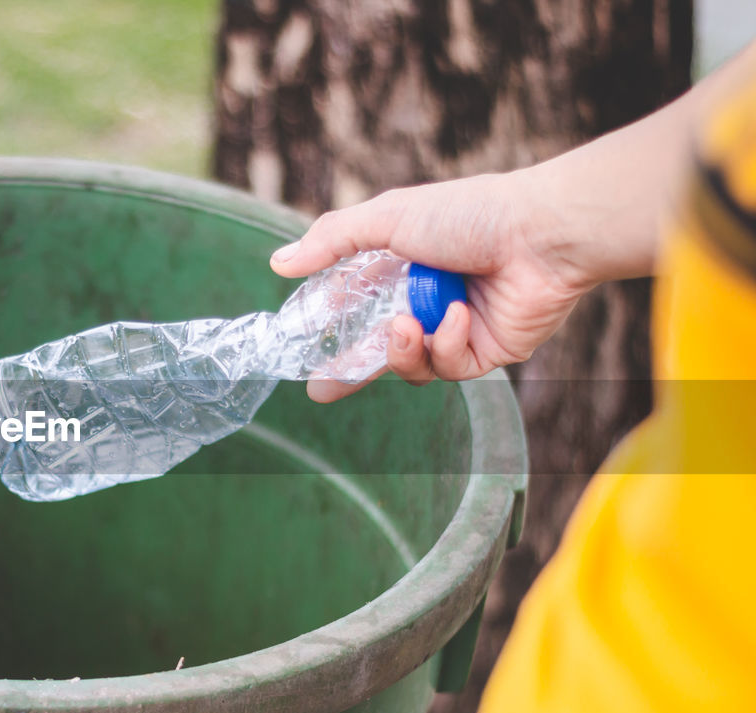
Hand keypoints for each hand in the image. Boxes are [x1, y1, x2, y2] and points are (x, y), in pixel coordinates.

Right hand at [270, 172, 598, 402]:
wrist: (541, 236)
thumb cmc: (470, 215)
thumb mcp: (387, 217)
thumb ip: (331, 241)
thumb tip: (279, 263)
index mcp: (404, 264)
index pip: (356, 302)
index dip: (330, 324)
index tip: (303, 343)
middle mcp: (427, 299)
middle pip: (380, 346)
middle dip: (350, 369)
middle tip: (320, 388)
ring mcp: (455, 328)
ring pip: (411, 363)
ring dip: (402, 348)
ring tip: (406, 325)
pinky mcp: (485, 352)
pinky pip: (449, 366)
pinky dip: (447, 342)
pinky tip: (458, 316)